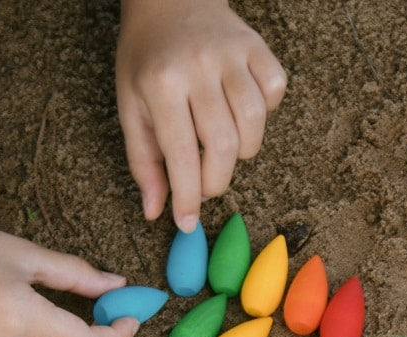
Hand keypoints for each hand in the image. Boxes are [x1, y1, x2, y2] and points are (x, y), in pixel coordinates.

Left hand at [116, 0, 286, 230]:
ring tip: (224, 145)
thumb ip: (143, 161)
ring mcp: (231, 53)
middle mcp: (197, 67)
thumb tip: (156, 211)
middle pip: (224, 146)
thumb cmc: (147, 59)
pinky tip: (243, 108)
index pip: (181, 156)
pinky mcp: (256, 45)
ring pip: (254, 124)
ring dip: (244, 150)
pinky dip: (266, 110)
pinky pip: (275, 90)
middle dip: (216, 180)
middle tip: (206, 182)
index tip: (187, 222)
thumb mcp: (130, 106)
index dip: (188, 197)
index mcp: (161, 84)